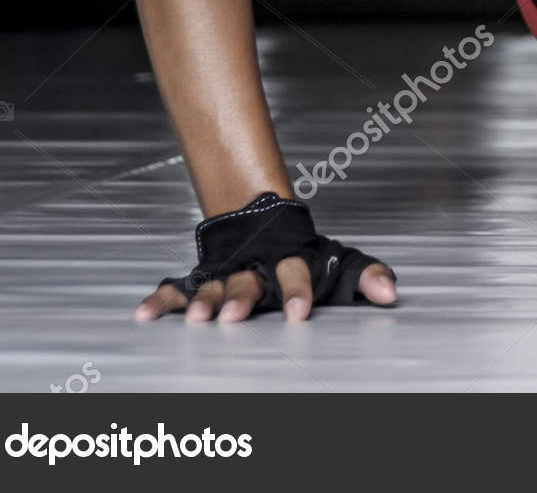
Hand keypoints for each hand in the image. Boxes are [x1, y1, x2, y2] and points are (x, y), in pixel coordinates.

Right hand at [134, 258, 397, 323]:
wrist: (262, 217)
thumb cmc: (305, 251)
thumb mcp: (340, 261)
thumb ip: (365, 275)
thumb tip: (391, 293)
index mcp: (289, 261)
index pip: (297, 273)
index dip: (298, 292)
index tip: (299, 315)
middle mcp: (255, 267)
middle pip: (247, 282)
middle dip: (241, 299)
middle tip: (236, 318)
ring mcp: (224, 272)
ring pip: (211, 286)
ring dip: (203, 302)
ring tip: (195, 320)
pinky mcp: (199, 278)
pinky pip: (176, 288)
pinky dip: (160, 300)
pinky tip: (145, 315)